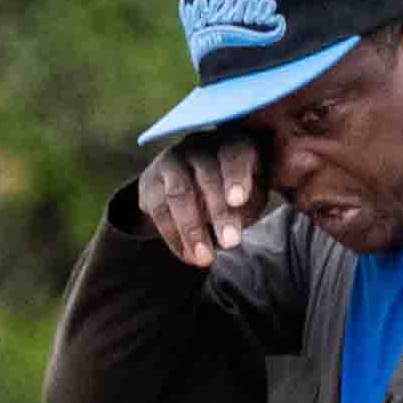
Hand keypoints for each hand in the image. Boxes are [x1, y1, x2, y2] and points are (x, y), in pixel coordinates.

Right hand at [133, 134, 265, 266]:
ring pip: (178, 194)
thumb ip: (249, 204)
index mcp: (231, 142)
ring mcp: (171, 160)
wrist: (196, 186)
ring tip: (205, 259)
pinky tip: (189, 257)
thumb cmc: (236, 190)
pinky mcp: (150, 181)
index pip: (233, 154)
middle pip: (206, 176)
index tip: (237, 201)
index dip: (235, 176)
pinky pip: (159, 210)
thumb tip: (237, 222)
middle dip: (219, 212)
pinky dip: (174, 237)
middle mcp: (198, 144)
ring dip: (192, 230)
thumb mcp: (252, 194)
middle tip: (231, 243)